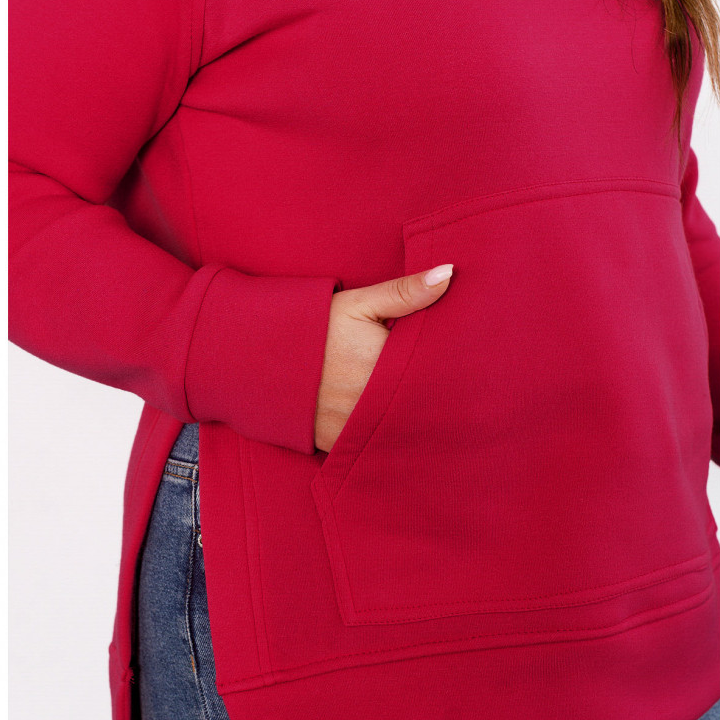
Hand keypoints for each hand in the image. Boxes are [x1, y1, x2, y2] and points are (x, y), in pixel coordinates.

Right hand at [314, 264, 453, 452]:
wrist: (258, 356)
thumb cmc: (314, 325)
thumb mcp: (358, 304)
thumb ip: (405, 293)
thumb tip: (449, 273)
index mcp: (384, 365)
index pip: (433, 374)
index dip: (448, 372)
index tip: (460, 368)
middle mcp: (370, 402)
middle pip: (417, 406)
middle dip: (432, 400)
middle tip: (450, 394)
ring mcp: (352, 426)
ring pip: (397, 430)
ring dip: (409, 422)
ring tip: (425, 412)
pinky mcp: (336, 443)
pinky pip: (370, 446)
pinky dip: (382, 438)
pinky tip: (392, 427)